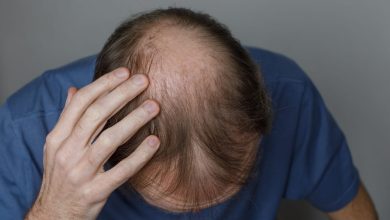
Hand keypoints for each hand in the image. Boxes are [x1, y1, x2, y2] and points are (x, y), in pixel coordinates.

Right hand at [25, 68, 159, 219]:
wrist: (54, 214)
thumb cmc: (60, 176)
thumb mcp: (57, 146)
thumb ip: (67, 118)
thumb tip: (74, 89)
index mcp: (58, 137)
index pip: (81, 103)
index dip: (104, 84)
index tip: (124, 72)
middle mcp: (67, 152)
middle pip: (96, 115)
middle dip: (121, 94)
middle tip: (144, 80)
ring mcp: (80, 172)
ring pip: (109, 140)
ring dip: (133, 120)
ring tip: (154, 106)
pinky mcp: (95, 191)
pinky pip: (121, 171)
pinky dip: (139, 156)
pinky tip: (154, 142)